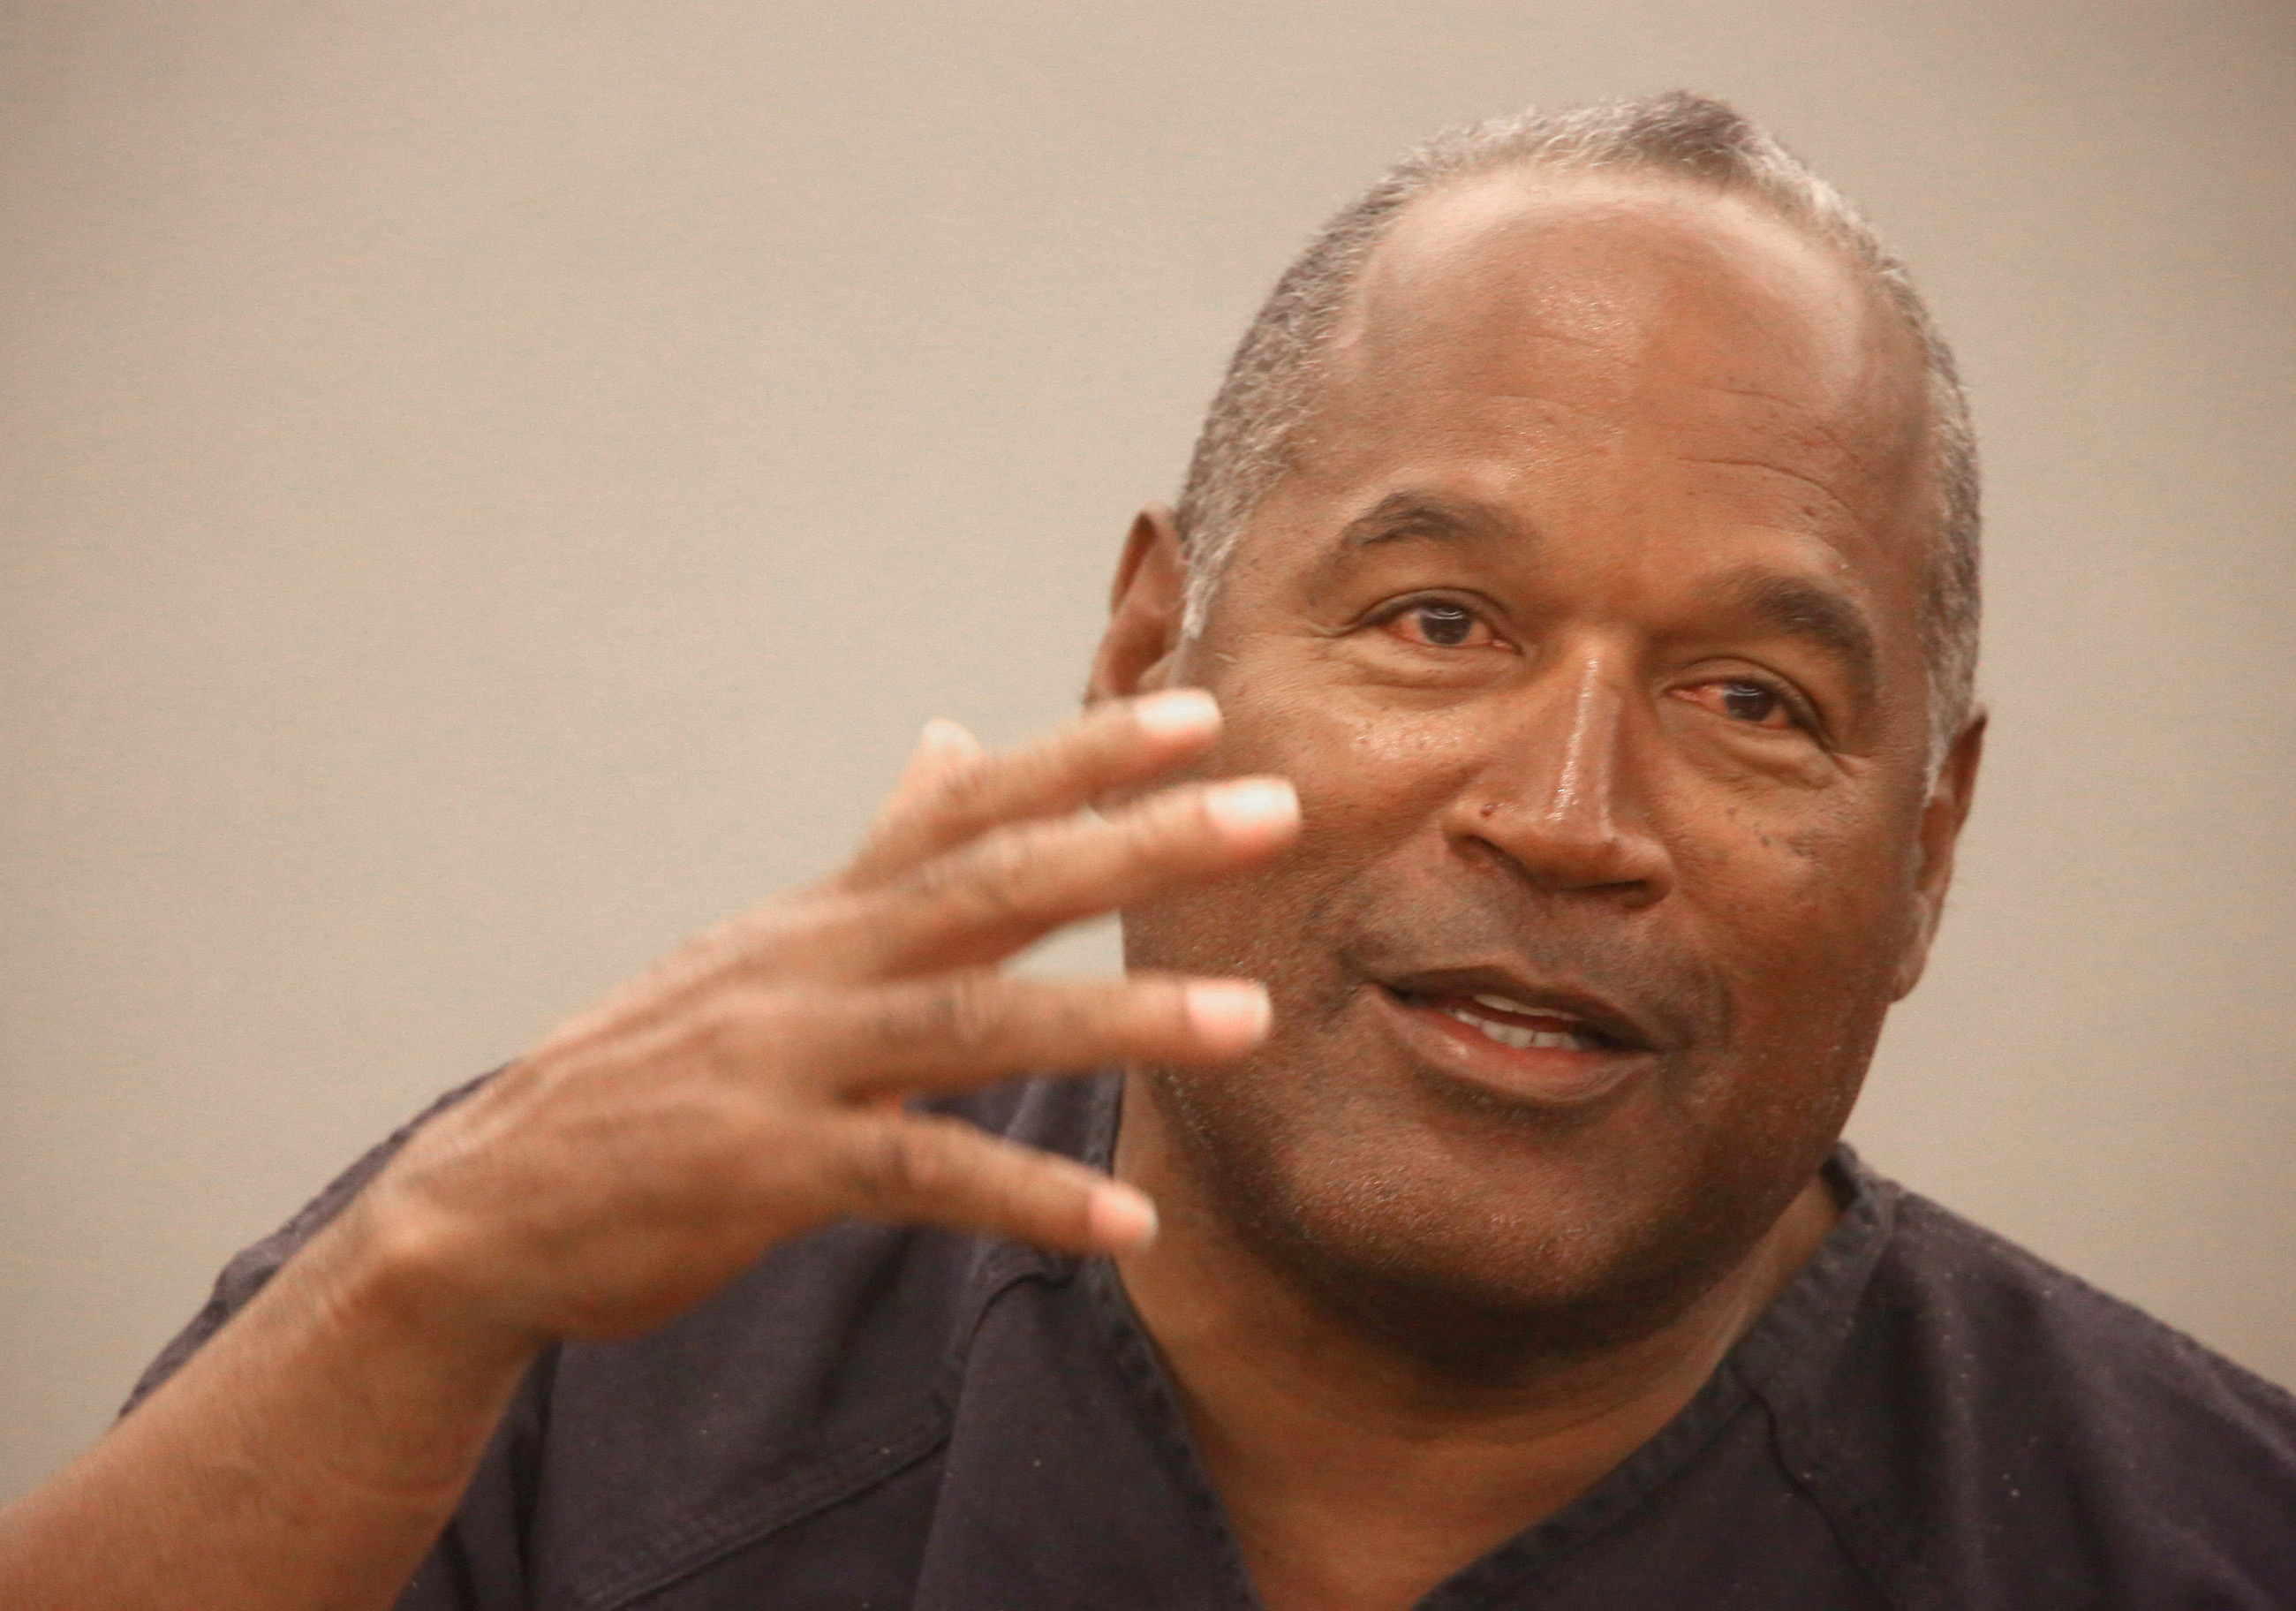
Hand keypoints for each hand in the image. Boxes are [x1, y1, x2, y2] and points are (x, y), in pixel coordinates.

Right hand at [348, 690, 1297, 1344]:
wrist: (486, 1202)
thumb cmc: (651, 1075)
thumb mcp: (767, 951)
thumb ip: (880, 857)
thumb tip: (955, 735)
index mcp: (828, 915)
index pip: (971, 806)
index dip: (1083, 754)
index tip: (1200, 714)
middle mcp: (816, 964)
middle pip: (998, 883)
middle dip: (1141, 839)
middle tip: (1275, 807)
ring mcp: (788, 1061)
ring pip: (979, 1022)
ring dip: (1123, 1018)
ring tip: (1249, 1020)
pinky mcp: (764, 1169)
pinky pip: (920, 1175)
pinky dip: (1028, 1196)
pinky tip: (1130, 1224)